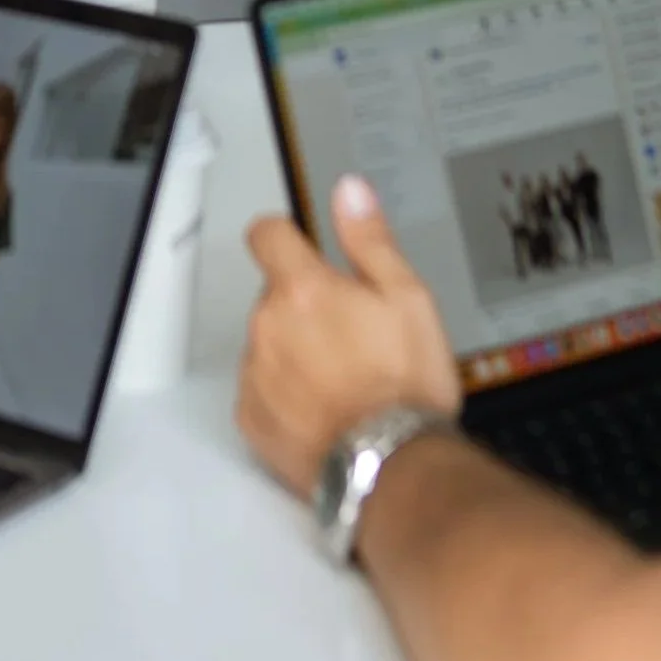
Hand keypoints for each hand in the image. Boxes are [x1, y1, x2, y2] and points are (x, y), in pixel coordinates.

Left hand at [236, 180, 461, 501]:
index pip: (266, 235)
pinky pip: (261, 390)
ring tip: (343, 380)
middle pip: (273, 295)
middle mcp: (267, 325)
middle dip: (304, 305)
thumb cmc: (405, 387)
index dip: (283, 236)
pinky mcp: (251, 418)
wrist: (391, 469)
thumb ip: (370, 240)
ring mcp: (255, 374)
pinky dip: (284, 394)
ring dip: (293, 350)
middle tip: (351, 335)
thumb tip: (348, 191)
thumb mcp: (408, 300)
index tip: (300, 248)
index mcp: (303, 289)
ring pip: (267, 342)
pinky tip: (324, 410)